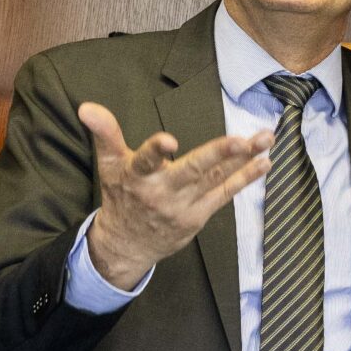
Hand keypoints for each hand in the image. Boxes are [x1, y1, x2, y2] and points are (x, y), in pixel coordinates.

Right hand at [77, 102, 270, 289]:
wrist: (128, 244)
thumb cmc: (121, 197)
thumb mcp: (109, 164)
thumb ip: (104, 133)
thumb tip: (86, 106)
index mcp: (137, 177)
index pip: (145, 160)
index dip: (155, 151)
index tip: (168, 141)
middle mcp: (161, 192)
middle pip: (192, 170)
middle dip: (219, 154)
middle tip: (242, 140)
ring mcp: (183, 206)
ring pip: (214, 179)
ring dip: (243, 159)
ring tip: (265, 140)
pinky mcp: (198, 216)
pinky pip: (224, 194)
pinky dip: (245, 178)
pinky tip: (263, 162)